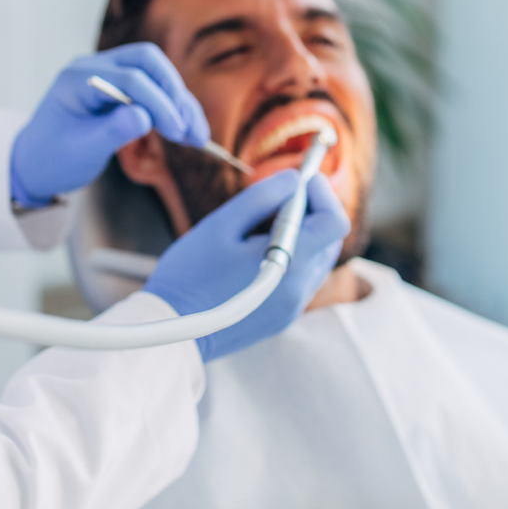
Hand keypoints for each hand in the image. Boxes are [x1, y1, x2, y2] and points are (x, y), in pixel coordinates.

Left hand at [10, 43, 208, 206]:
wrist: (34, 165)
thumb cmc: (52, 158)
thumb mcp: (81, 150)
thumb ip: (112, 132)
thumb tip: (145, 117)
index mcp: (76, 78)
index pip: (129, 79)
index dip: (158, 103)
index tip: (177, 131)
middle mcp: (93, 67)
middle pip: (147, 62)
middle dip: (173, 93)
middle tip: (189, 128)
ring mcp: (107, 74)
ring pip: (155, 73)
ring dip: (178, 101)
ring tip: (197, 136)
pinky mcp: (119, 88)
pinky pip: (153, 88)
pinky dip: (171, 107)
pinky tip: (187, 130)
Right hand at [144, 170, 349, 361]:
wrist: (172, 329)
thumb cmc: (190, 274)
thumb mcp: (222, 224)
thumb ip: (263, 197)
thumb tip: (293, 180)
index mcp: (291, 264)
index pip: (335, 222)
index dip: (322, 194)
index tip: (299, 181)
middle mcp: (300, 289)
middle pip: (329, 241)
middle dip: (312, 212)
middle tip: (279, 197)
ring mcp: (293, 307)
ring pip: (317, 260)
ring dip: (302, 236)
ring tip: (264, 226)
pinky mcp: (282, 318)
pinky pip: (301, 280)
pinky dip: (292, 258)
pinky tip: (257, 254)